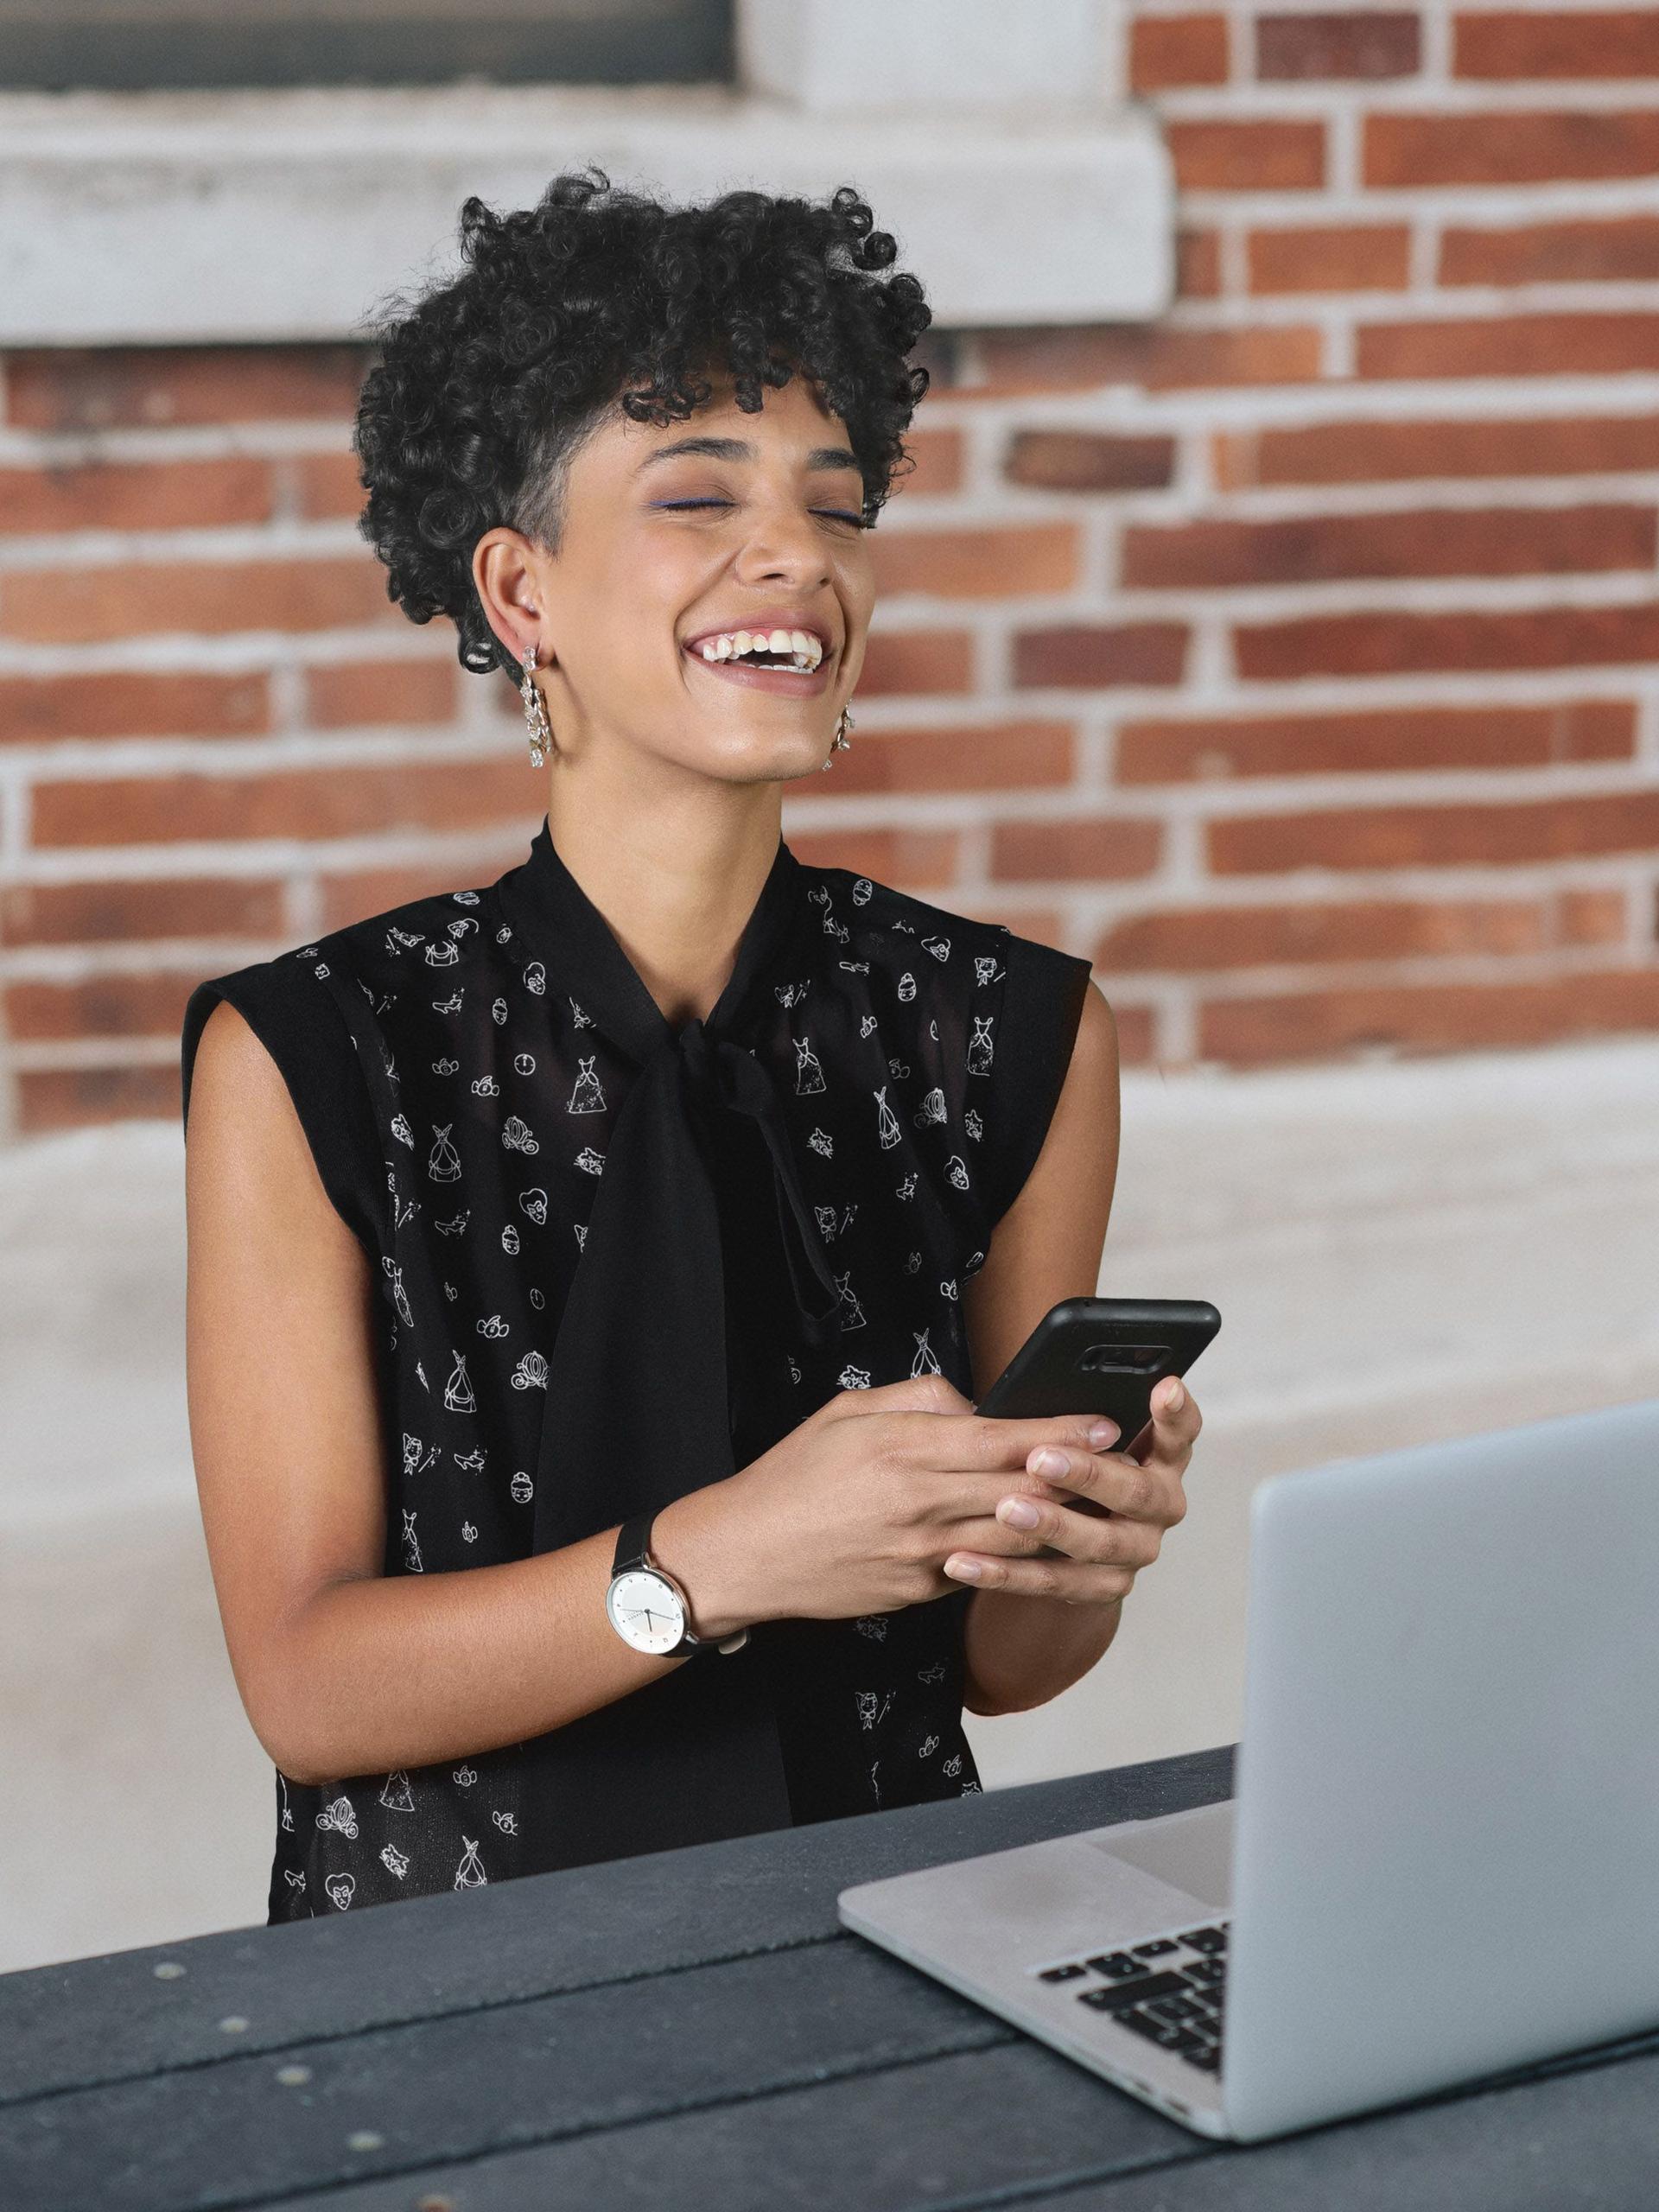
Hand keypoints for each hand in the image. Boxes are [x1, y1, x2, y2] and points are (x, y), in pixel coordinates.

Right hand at [665, 1373, 1195, 1634]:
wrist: (748, 1554)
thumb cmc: (794, 1475)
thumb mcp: (848, 1411)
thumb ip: (920, 1400)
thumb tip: (975, 1406)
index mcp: (906, 1450)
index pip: (1003, 1440)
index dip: (1061, 1432)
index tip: (1103, 1423)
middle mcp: (922, 1503)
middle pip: (1023, 1490)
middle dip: (1077, 1475)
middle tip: (1120, 1462)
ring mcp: (924, 1554)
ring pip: (1016, 1538)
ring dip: (1060, 1520)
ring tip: (1095, 1503)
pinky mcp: (919, 1591)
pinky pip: (980, 1570)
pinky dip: (1013, 1555)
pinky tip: (1039, 1541)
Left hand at [941, 1374, 1200, 1605]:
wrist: (1064, 1541)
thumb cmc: (1062, 1467)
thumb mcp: (1067, 1435)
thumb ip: (1057, 1416)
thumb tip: (1008, 1396)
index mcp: (1159, 1458)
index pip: (1179, 1432)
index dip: (1177, 1413)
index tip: (1163, 1386)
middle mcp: (1159, 1505)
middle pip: (1136, 1492)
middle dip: (1088, 1474)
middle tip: (1041, 1459)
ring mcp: (1136, 1550)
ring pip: (1099, 1542)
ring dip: (1051, 1526)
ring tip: (1006, 1510)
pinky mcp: (1104, 1587)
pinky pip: (1053, 1582)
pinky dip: (1006, 1572)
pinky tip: (965, 1560)